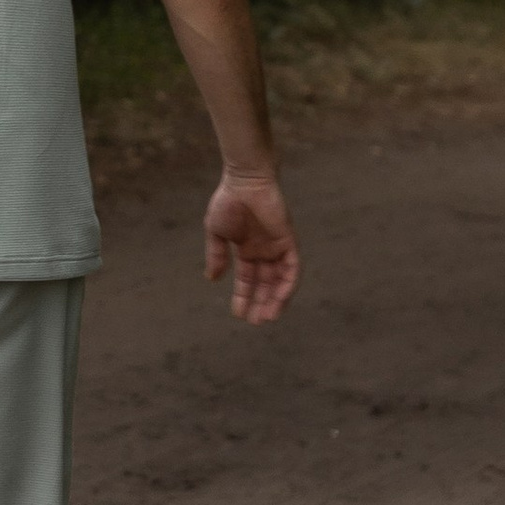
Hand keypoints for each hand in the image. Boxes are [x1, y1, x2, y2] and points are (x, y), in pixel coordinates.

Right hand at [203, 169, 299, 323]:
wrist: (245, 181)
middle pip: (265, 284)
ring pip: (280, 280)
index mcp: (247, 250)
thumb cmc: (229, 202)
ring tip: (268, 317)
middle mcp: (264, 251)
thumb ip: (216, 256)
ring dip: (275, 299)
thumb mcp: (216, 233)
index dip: (243, 297)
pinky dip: (287, 285)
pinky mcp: (289, 242)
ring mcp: (277, 248)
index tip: (238, 314)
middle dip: (260, 303)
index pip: (248, 279)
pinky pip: (292, 269)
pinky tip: (279, 300)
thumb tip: (212, 279)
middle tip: (255, 323)